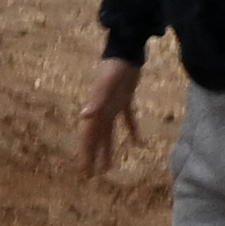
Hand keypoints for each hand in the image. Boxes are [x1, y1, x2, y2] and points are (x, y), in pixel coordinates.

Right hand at [77, 57, 144, 177]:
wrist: (126, 50)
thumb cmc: (114, 67)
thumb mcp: (106, 85)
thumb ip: (97, 101)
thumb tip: (85, 117)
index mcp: (96, 110)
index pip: (89, 136)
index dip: (86, 154)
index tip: (85, 171)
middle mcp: (102, 110)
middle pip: (96, 138)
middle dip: (94, 156)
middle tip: (93, 175)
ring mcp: (113, 105)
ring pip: (109, 132)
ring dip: (108, 148)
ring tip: (109, 167)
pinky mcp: (125, 99)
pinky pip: (129, 119)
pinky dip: (133, 130)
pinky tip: (139, 144)